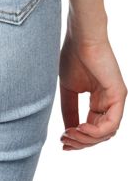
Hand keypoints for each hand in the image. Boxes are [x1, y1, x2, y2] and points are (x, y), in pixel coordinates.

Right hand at [59, 29, 126, 149]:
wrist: (80, 37)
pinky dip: (95, 131)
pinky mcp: (119, 95)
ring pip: (106, 134)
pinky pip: (111, 124)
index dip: (78, 140)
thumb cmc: (73, 56)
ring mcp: (115, 100)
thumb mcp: (68, 90)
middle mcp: (109, 102)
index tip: (62, 143)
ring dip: (86, 139)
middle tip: (64, 141)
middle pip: (99, 135)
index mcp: (99, 101)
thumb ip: (70, 111)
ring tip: (69, 134)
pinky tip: (80, 127)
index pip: (93, 129)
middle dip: (80, 142)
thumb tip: (68, 133)